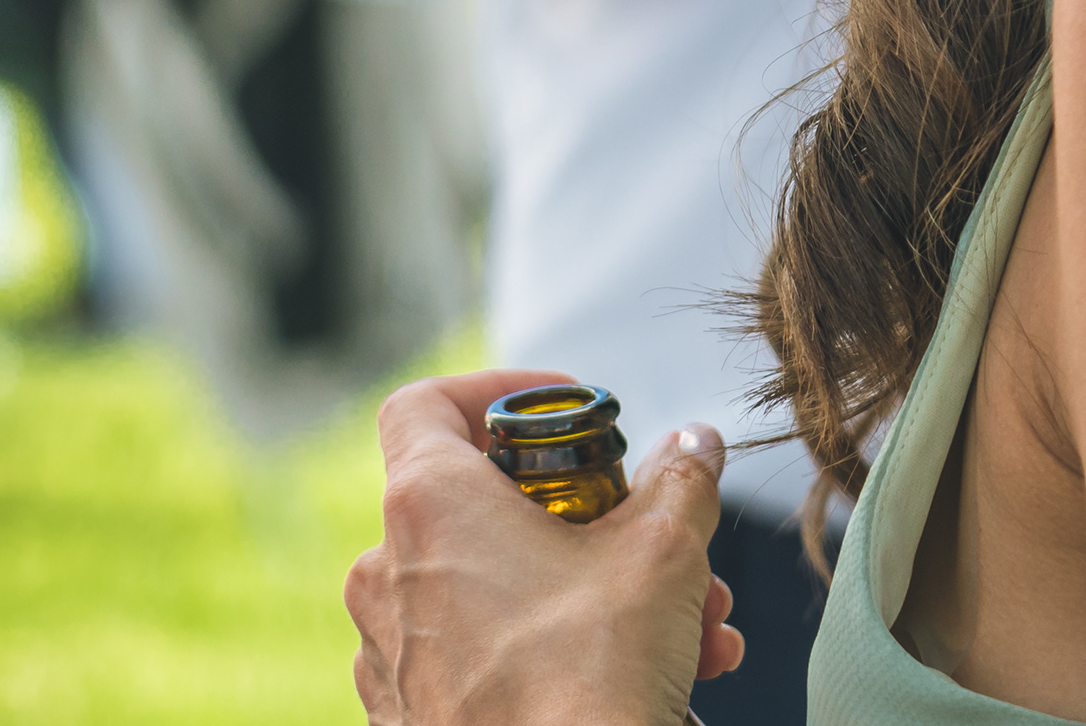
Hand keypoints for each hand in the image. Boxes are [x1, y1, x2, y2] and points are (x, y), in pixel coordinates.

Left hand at [348, 368, 741, 725]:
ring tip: (689, 628)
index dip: (497, 392)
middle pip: (487, 507)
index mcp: (428, 506)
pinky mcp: (411, 717)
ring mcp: (392, 653)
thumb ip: (680, 481)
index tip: (566, 415)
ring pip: (499, 591)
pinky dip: (554, 653)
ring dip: (595, 594)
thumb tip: (695, 445)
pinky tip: (642, 679)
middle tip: (659, 544)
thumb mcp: (662, 557)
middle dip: (594, 523)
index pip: (424, 404)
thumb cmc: (590, 685)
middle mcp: (390, 574)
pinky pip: (482, 659)